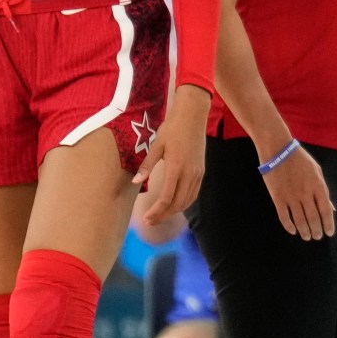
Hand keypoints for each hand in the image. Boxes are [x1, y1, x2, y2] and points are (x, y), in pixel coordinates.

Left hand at [133, 85, 209, 228]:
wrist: (193, 116)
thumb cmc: (172, 128)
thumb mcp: (156, 145)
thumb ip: (147, 165)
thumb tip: (135, 182)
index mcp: (176, 168)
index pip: (166, 198)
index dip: (156, 212)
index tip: (146, 219)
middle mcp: (189, 173)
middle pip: (177, 204)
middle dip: (163, 215)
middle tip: (149, 221)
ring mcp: (198, 173)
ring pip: (187, 201)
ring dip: (173, 211)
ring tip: (160, 216)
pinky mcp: (201, 171)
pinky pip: (193, 193)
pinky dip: (183, 203)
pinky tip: (174, 204)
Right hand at [261, 139, 335, 239]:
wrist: (278, 149)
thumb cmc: (300, 159)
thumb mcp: (317, 171)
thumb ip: (323, 190)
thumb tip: (330, 208)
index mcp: (317, 186)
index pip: (325, 211)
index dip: (328, 224)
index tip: (329, 233)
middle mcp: (305, 193)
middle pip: (313, 218)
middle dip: (316, 230)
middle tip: (317, 237)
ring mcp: (291, 196)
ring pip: (299, 220)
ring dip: (304, 231)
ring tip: (307, 236)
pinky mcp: (278, 197)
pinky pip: (284, 217)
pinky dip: (289, 226)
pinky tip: (292, 231)